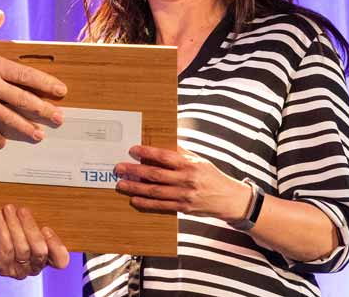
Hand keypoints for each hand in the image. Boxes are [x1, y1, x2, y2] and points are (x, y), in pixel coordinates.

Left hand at [0, 205, 68, 278]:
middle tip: (23, 210)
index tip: (46, 228)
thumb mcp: (24, 227)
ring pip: (22, 249)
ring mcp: (18, 269)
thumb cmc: (7, 234)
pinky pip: (6, 248)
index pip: (60, 260)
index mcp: (45, 257)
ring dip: (15, 225)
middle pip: (40, 251)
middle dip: (31, 228)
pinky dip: (3, 229)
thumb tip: (41, 203)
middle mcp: (34, 267)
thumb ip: (35, 222)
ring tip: (9, 209)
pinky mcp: (1, 267)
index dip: (57, 246)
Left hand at [114, 145, 250, 220]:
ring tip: (121, 184)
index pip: (165, 156)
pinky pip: (161, 206)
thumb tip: (163, 141)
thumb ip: (181, 152)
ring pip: (155, 191)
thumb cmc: (212, 176)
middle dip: (135, 170)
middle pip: (155, 174)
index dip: (147, 152)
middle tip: (119, 168)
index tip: (133, 149)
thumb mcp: (199, 159)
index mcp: (190, 164)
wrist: (229, 199)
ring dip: (136, 187)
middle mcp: (186, 179)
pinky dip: (146, 203)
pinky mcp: (183, 208)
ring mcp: (184, 195)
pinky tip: (134, 199)